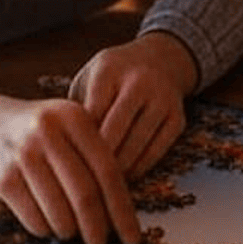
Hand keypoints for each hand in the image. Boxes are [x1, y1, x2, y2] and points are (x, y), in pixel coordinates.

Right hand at [0, 89, 139, 243]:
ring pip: (58, 211)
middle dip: (98, 227)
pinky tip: (48, 225)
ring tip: (72, 231)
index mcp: (75, 118)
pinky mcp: (2, 178)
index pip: (108, 170)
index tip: (133, 237)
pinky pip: (33, 218)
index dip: (122, 208)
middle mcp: (49, 132)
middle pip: (84, 194)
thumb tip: (122, 211)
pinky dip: (46, 229)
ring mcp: (23, 155)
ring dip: (70, 230)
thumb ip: (96, 156)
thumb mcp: (70, 127)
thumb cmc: (43, 132)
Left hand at [69, 30, 197, 181]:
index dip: (76, 142)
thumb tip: (64, 151)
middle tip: (81, 182)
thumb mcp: (90, 78)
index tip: (66, 163)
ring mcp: (162, 100)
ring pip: (136, 145)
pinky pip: (156, 152)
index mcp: (109, 70)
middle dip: (96, 160)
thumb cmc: (113, 76)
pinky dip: (138, 168)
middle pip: (114, 132)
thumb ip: (76, 108)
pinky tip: (123, 176)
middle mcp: (139, 82)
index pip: (90, 115)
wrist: (160, 59)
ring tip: (99, 184)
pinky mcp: (177, 118)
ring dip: (117, 170)